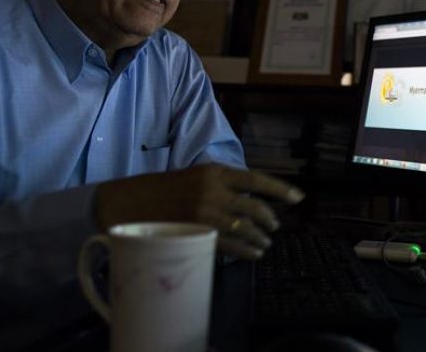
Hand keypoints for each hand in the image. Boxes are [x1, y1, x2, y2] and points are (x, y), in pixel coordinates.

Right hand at [93, 164, 304, 259]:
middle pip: (254, 207)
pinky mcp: (196, 234)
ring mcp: (205, 214)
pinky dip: (246, 251)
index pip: (256, 179)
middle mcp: (213, 191)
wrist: (127, 203)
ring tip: (266, 243)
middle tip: (275, 226)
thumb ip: (222, 183)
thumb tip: (251, 196)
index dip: (280, 189)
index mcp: (214, 172)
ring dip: (260, 237)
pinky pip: (230, 245)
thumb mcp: (195, 176)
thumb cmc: (162, 189)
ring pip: (245, 228)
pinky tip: (253, 254)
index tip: (298, 198)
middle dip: (270, 218)